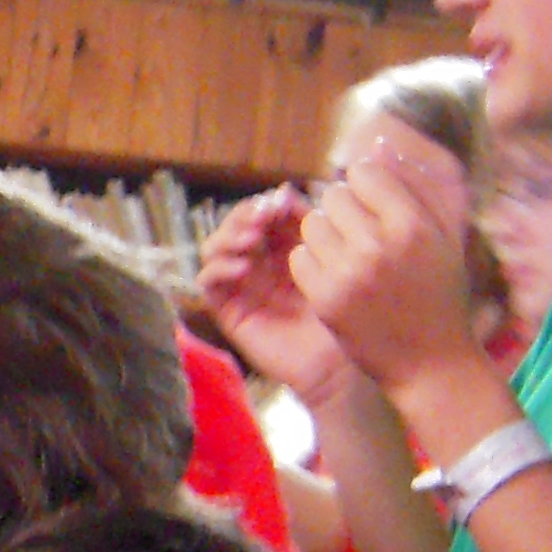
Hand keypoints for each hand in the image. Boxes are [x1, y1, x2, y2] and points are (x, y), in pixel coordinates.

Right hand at [196, 188, 353, 410]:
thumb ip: (308, 224)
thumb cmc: (344, 310)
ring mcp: (240, 285)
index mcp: (282, 246)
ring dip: (228, 237)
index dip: (263, 203)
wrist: (340, 362)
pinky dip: (219, 268)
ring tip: (252, 241)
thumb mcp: (329, 257)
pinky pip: (207, 282)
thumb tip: (284, 189)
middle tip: (262, 218)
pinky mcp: (228, 310)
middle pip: (232, 225)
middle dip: (244, 215)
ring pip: (214, 247)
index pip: (258, 213)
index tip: (281, 202)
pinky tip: (243, 269)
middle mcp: (257, 262)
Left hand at [290, 137, 482, 401]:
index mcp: (413, 225)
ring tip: (347, 258)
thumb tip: (379, 145)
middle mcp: (379, 245)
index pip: (363, 173)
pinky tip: (335, 279)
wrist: (433, 365)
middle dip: (343, 212)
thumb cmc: (441, 297)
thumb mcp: (444, 238)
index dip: (365, 188)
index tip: (373, 208)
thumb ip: (416, 189)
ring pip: (312, 226)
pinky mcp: (325, 300)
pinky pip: (300, 258)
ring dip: (325, 237)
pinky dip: (313, 265)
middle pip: (333, 197)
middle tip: (359, 236)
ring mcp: (349, 274)